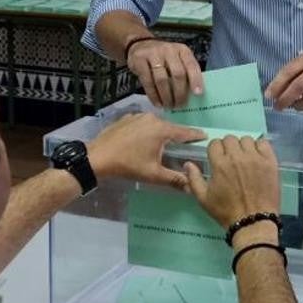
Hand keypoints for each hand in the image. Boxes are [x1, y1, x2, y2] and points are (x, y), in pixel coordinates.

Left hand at [87, 112, 205, 189]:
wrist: (97, 157)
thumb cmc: (128, 165)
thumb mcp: (154, 174)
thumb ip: (175, 179)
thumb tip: (191, 186)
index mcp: (161, 129)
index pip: (185, 132)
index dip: (196, 135)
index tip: (205, 136)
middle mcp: (151, 118)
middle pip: (170, 128)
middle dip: (177, 137)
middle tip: (183, 146)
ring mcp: (137, 116)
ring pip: (155, 125)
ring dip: (160, 134)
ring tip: (162, 146)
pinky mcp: (126, 118)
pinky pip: (142, 124)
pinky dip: (146, 131)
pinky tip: (143, 143)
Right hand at [125, 38, 203, 107]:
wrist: (139, 45)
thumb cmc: (162, 57)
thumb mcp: (176, 59)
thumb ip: (184, 71)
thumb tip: (193, 95)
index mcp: (182, 50)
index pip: (192, 65)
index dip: (196, 80)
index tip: (198, 94)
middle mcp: (169, 50)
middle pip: (178, 74)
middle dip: (180, 93)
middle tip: (180, 106)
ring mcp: (153, 54)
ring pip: (162, 79)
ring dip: (166, 96)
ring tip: (168, 106)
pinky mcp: (139, 60)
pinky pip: (148, 81)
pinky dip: (153, 95)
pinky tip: (157, 103)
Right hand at [183, 136, 280, 228]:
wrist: (253, 221)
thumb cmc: (226, 212)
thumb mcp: (203, 199)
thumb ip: (193, 179)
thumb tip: (188, 164)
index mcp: (220, 164)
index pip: (215, 143)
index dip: (215, 150)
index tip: (218, 158)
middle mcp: (237, 157)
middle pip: (230, 139)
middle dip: (228, 147)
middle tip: (231, 159)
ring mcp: (255, 158)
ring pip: (247, 140)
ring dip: (243, 146)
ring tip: (245, 158)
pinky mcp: (270, 161)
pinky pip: (264, 143)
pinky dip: (259, 147)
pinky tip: (258, 157)